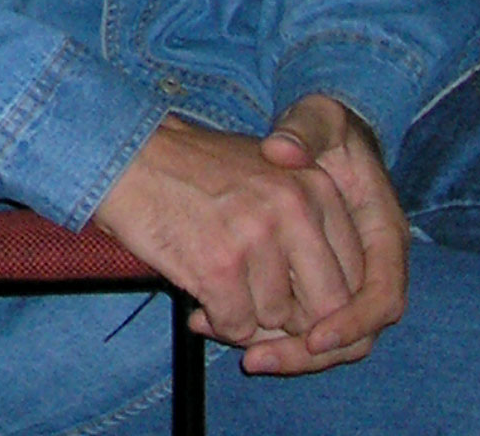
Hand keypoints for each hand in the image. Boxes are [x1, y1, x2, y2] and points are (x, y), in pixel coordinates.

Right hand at [89, 105, 403, 374]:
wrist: (124, 155)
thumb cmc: (193, 171)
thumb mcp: (268, 178)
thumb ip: (308, 233)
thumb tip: (330, 314)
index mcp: (317, 188)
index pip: (356, 278)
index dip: (329, 306)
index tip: (301, 310)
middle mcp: (295, 210)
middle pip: (328, 308)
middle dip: (296, 323)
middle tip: (263, 313)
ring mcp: (257, 238)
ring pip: (277, 320)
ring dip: (249, 319)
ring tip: (220, 291)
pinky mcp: (218, 265)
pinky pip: (237, 325)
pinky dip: (218, 322)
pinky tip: (201, 299)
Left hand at [247, 97, 409, 371]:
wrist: (320, 131)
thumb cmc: (324, 126)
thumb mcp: (318, 119)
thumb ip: (304, 132)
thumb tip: (284, 151)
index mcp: (383, 232)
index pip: (382, 298)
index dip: (351, 322)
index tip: (314, 337)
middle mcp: (369, 263)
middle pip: (354, 333)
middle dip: (308, 352)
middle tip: (258, 357)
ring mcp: (342, 275)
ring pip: (326, 335)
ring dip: (285, 350)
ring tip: (237, 351)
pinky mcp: (313, 279)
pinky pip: (300, 318)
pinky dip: (266, 327)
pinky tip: (219, 321)